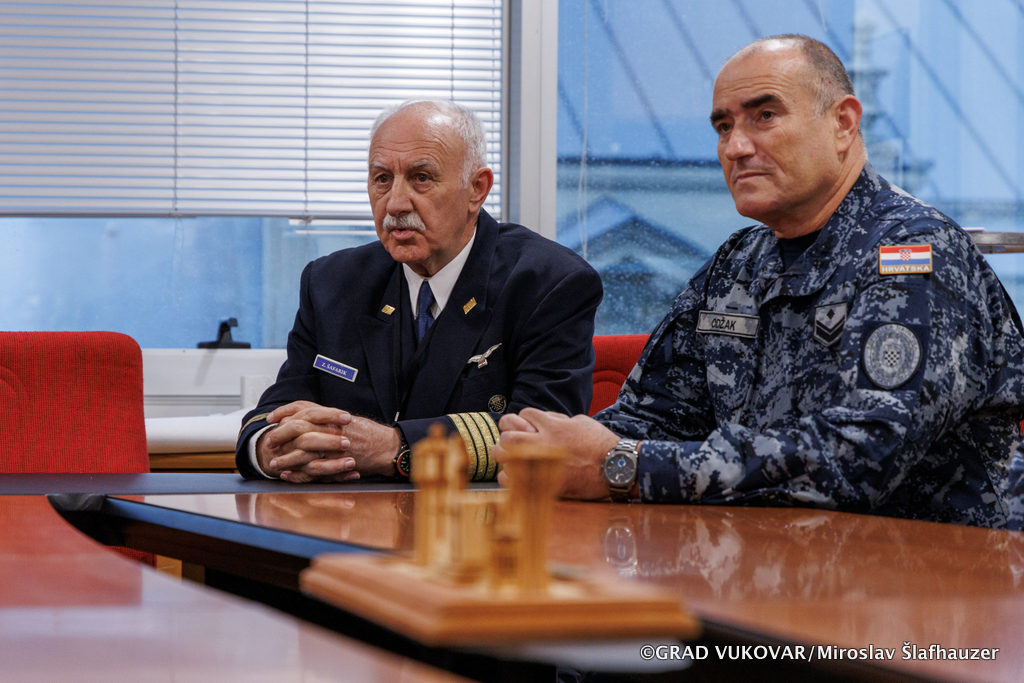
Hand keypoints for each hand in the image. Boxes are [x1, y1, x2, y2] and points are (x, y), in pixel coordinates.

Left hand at [257, 401, 400, 482]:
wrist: (388, 447)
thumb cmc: (370, 434)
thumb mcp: (347, 420)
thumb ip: (327, 418)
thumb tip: (306, 415)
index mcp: (332, 416)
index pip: (303, 408)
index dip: (284, 412)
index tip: (272, 418)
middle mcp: (332, 428)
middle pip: (298, 427)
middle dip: (279, 434)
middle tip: (269, 441)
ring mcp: (335, 447)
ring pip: (302, 450)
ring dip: (285, 457)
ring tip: (273, 462)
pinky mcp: (338, 464)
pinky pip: (313, 469)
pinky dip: (297, 473)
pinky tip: (287, 474)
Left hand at [493, 408, 620, 499]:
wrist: (616, 469)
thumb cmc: (600, 444)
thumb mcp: (579, 422)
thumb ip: (556, 420)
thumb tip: (539, 420)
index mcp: (554, 427)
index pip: (524, 414)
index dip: (525, 419)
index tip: (530, 426)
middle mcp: (545, 445)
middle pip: (508, 435)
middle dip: (507, 434)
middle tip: (511, 439)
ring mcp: (542, 466)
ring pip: (505, 456)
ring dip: (505, 454)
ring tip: (511, 456)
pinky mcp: (543, 485)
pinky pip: (511, 480)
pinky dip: (509, 476)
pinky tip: (517, 474)